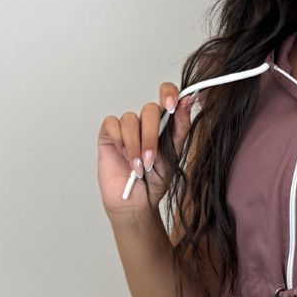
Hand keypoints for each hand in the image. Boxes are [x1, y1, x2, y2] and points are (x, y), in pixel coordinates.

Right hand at [98, 81, 182, 220]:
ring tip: (138, 167)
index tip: (171, 105)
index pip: (167, 95)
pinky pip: (112, 124)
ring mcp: (126, 128)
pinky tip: (124, 157)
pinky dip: (120, 141)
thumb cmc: (156, 180)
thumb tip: (187, 101)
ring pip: (131, 119)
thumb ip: (180, 127)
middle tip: (151, 159)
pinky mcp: (109, 135)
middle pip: (149, 109)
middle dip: (151, 135)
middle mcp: (145, 122)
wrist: (138, 202)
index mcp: (164, 123)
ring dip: (136, 145)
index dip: (169, 93)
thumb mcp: (174, 154)